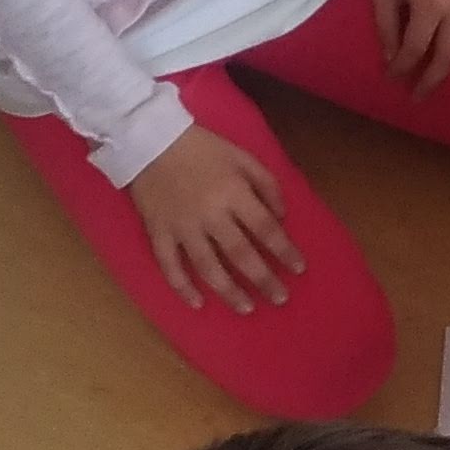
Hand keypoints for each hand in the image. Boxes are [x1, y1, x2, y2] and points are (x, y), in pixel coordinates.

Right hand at [128, 129, 300, 312]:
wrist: (150, 140)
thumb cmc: (202, 148)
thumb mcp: (242, 156)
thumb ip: (267, 184)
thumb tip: (282, 217)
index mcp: (234, 193)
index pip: (265, 229)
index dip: (285, 251)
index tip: (299, 269)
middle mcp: (210, 215)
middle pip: (241, 254)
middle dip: (263, 279)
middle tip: (280, 299)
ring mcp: (182, 227)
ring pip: (208, 267)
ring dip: (229, 291)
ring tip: (246, 309)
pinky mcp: (158, 232)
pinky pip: (170, 265)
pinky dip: (182, 287)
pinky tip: (197, 303)